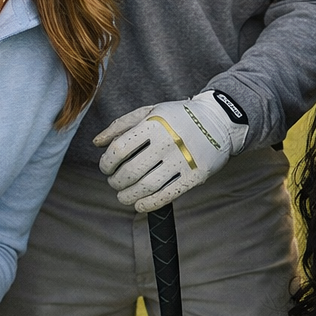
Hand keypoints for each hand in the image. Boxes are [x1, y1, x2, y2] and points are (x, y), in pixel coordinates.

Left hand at [96, 90, 247, 210]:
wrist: (219, 120)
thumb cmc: (178, 116)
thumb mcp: (150, 111)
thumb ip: (121, 125)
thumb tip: (97, 143)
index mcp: (153, 124)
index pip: (119, 150)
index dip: (106, 163)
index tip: (106, 168)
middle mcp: (167, 142)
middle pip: (130, 172)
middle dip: (116, 182)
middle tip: (115, 183)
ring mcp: (183, 160)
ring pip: (147, 187)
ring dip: (128, 197)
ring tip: (124, 196)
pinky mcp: (196, 175)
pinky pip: (167, 195)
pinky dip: (149, 204)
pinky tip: (140, 204)